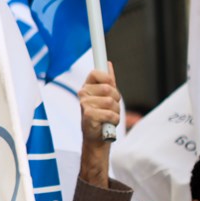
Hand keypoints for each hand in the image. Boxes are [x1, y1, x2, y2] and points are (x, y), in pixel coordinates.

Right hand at [78, 66, 120, 184]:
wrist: (97, 136)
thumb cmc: (102, 116)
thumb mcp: (106, 96)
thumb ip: (108, 81)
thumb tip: (108, 64)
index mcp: (88, 87)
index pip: (97, 73)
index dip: (108, 79)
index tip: (110, 87)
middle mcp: (83, 93)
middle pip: (108, 88)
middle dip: (115, 100)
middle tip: (110, 108)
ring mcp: (84, 104)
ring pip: (111, 102)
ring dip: (116, 112)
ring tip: (109, 117)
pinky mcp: (87, 115)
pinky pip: (110, 113)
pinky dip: (113, 120)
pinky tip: (107, 123)